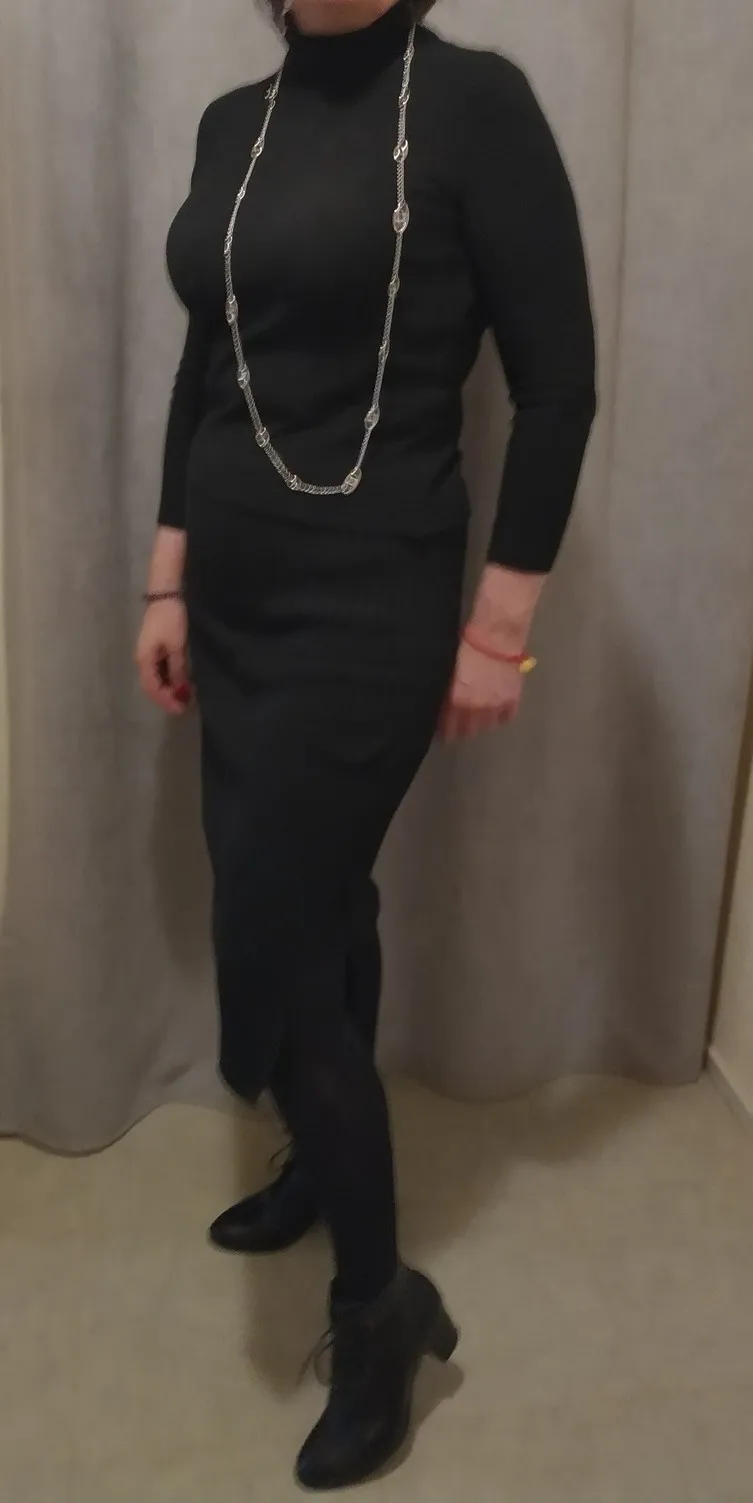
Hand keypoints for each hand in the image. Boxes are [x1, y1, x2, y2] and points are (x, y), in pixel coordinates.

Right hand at [135, 597, 191, 715]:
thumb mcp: (177, 646)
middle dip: (167, 697)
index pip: (152, 688)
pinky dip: (170, 678)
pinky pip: (160, 670)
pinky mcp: (155, 649)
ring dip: (169, 688)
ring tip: (185, 696)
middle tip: (184, 705)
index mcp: (144, 660)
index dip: (166, 700)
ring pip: (157, 678)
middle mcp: (143, 660)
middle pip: (152, 686)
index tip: (181, 708)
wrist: (164, 595)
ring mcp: (148, 654)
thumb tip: (180, 688)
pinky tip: (181, 681)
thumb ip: (177, 669)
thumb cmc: (170, 620)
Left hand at [439, 638, 523, 741]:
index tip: (443, 731)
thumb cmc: (466, 647)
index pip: (448, 727)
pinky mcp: (512, 700)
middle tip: (459, 725)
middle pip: (468, 731)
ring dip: (480, 723)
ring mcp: (495, 706)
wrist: (494, 637)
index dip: (444, 730)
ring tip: (477, 718)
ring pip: (486, 726)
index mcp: (456, 701)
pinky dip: (500, 716)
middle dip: (462, 729)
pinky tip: (495, 711)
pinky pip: (506, 718)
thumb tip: (441, 704)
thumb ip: (444, 692)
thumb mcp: (447, 670)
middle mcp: (475, 709)